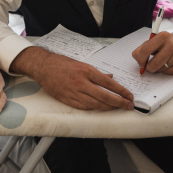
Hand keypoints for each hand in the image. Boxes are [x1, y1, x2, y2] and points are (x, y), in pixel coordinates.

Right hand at [10, 46, 134, 110]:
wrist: (43, 67)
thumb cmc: (62, 63)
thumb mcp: (82, 64)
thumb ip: (97, 73)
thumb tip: (110, 78)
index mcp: (87, 71)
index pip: (108, 83)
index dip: (121, 91)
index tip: (129, 96)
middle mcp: (81, 82)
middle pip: (104, 96)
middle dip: (119, 102)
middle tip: (129, 105)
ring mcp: (74, 92)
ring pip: (96, 104)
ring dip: (109, 108)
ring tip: (117, 108)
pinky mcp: (67, 100)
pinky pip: (84, 107)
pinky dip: (94, 109)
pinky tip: (101, 109)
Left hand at [132, 29, 172, 74]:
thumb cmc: (169, 42)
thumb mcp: (156, 40)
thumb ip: (144, 48)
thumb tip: (138, 59)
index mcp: (163, 36)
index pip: (145, 51)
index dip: (139, 59)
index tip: (141, 61)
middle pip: (152, 65)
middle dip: (148, 67)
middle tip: (150, 64)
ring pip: (159, 70)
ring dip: (158, 68)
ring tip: (163, 60)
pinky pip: (167, 73)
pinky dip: (166, 70)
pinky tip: (170, 63)